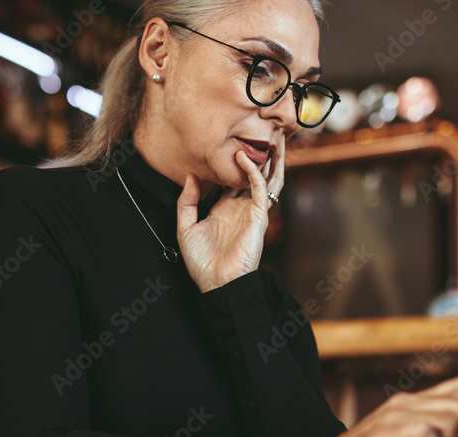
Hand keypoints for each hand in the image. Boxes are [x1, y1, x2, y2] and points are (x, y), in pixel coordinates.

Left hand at [176, 133, 285, 292]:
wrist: (216, 284)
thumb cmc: (201, 262)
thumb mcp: (185, 228)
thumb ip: (187, 201)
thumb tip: (191, 176)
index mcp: (225, 209)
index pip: (232, 179)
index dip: (233, 162)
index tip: (226, 141)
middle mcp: (241, 207)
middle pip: (255, 175)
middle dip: (260, 154)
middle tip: (259, 132)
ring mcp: (252, 211)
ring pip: (266, 178)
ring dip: (270, 158)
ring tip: (271, 136)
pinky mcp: (259, 217)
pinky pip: (260, 189)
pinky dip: (253, 172)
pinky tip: (244, 157)